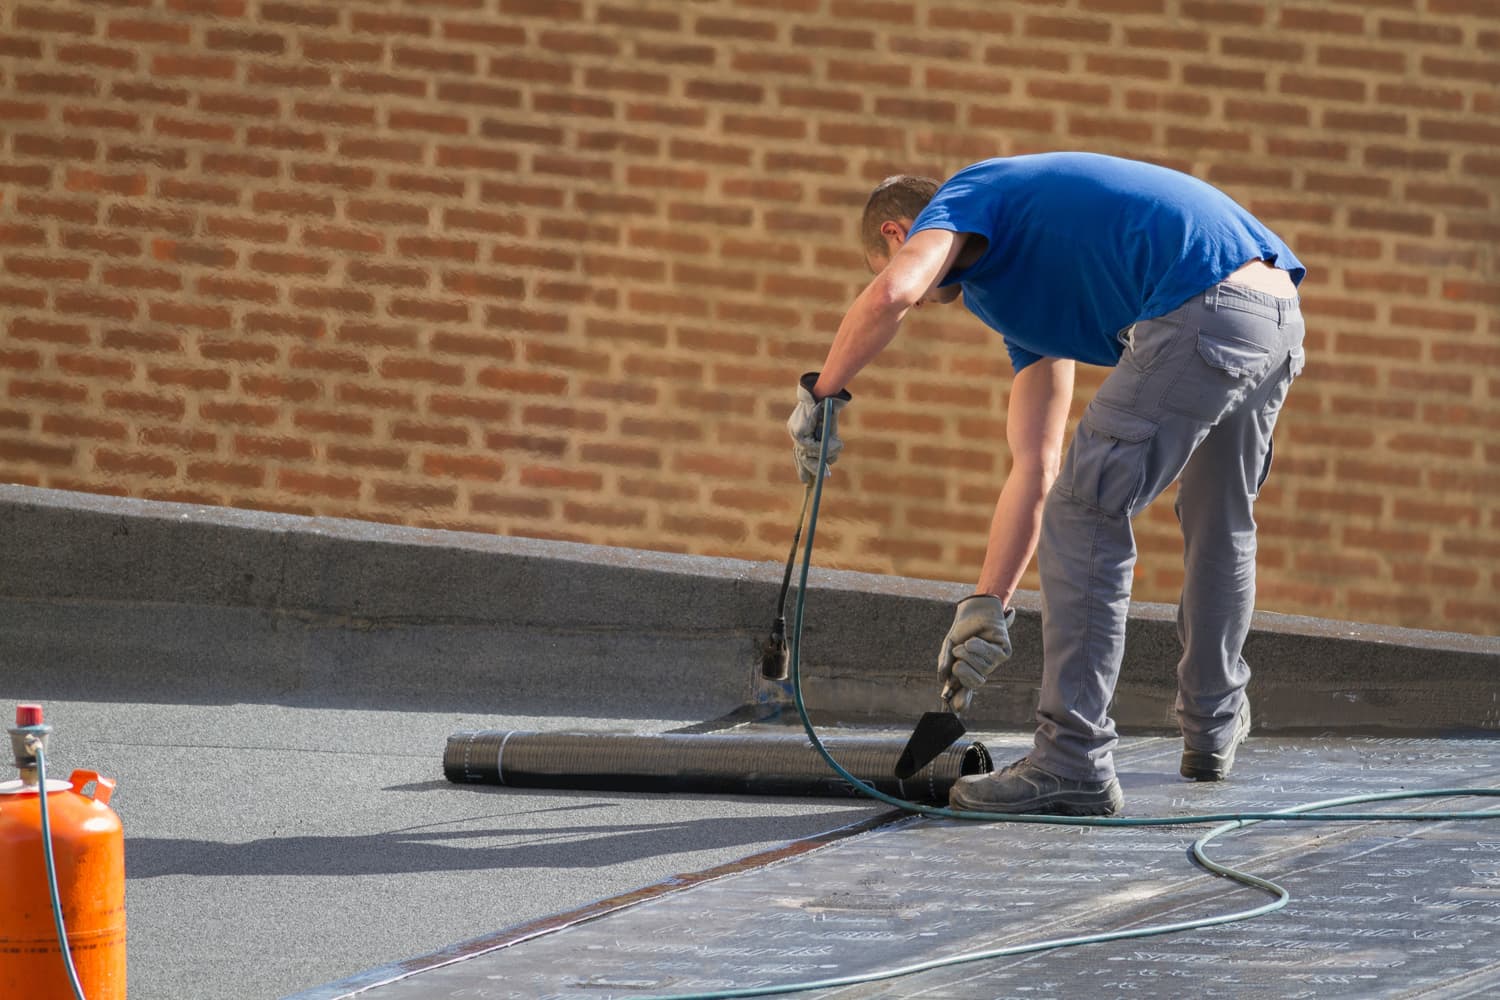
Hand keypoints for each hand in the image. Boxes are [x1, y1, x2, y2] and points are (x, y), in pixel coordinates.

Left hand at [785, 372, 851, 483]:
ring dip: (823, 454)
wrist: (825, 393)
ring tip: (835, 451)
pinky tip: (831, 443)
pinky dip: (821, 447)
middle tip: (819, 478)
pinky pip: (810, 446)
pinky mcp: (798, 430)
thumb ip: (827, 444)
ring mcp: (795, 431)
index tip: (805, 480)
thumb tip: (828, 462)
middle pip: (800, 456)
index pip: (799, 453)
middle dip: (809, 469)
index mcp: (800, 430)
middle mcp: (795, 431)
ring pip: (807, 452)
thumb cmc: (829, 408)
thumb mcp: (828, 430)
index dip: (803, 467)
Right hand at [937, 595, 1015, 712]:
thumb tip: (942, 679)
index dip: (963, 700)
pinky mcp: (1004, 652)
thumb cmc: (962, 630)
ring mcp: (994, 662)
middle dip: (963, 673)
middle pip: (976, 683)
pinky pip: (991, 657)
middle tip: (957, 664)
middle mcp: (983, 669)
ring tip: (966, 644)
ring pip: (983, 669)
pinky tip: (973, 641)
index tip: (957, 708)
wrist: (973, 610)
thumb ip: (945, 662)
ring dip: (968, 655)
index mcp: (969, 670)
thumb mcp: (949, 646)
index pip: (966, 689)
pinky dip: (978, 647)